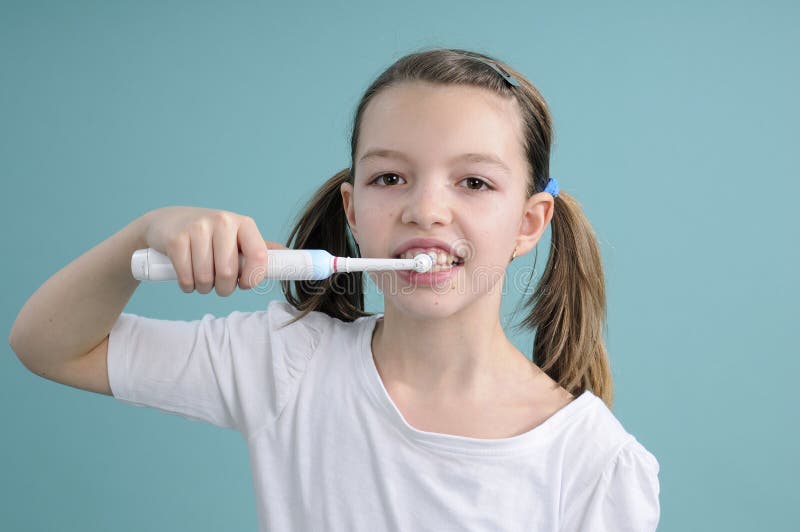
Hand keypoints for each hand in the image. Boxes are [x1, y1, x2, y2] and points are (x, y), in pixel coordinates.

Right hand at [142, 206, 287, 295]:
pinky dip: (187, 286)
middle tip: (219, 285)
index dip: (253, 278)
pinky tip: (188, 278)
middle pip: (229, 272)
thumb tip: (290, 256)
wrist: (169, 222)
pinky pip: (186, 277)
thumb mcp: (237, 237)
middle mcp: (223, 221)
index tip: (244, 284)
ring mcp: (198, 228)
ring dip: (204, 288)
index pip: (259, 255)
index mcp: (244, 223)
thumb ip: (261, 248)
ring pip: (206, 277)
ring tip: (202, 280)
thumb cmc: (210, 236)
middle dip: (224, 289)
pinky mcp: (176, 239)